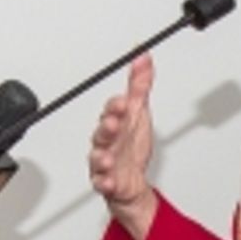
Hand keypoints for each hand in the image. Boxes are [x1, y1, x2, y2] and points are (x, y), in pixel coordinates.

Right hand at [88, 54, 158, 239]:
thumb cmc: (132, 145)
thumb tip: (143, 57)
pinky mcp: (105, 181)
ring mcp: (104, 160)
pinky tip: (108, 181)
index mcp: (114, 121)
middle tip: (114, 124)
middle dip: (107, 128)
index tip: (123, 102)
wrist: (131, 180)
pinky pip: (101, 182)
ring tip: (108, 158)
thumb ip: (139, 85)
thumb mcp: (139, 111)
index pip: (112, 110)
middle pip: (102, 132)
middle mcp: (106, 140)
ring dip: (102, 157)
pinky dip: (104, 182)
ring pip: (98, 157)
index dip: (116, 106)